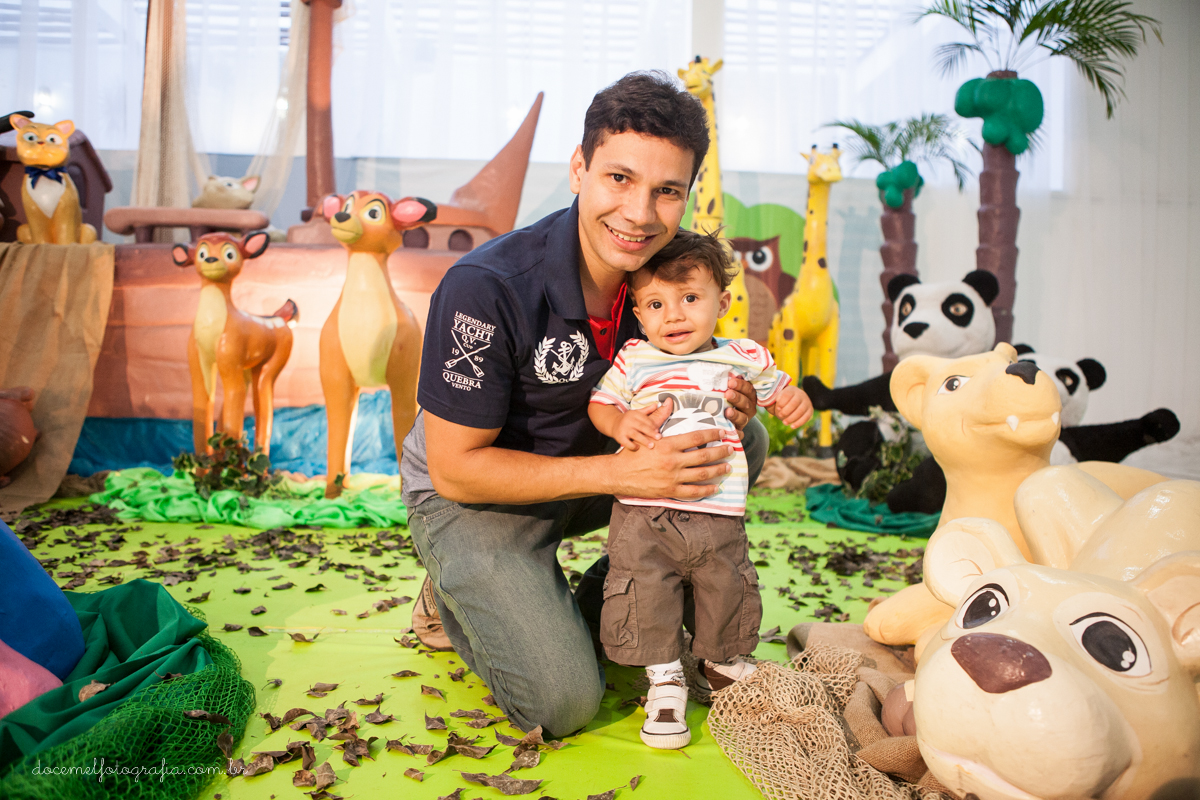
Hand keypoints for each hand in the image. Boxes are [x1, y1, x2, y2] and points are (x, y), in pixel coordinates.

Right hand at [608, 424, 733, 499]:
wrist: (618, 474)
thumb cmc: (632, 453)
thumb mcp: (646, 434)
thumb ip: (659, 419)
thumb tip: (668, 403)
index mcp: (668, 444)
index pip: (696, 437)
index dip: (712, 434)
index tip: (723, 433)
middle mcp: (673, 461)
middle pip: (704, 455)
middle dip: (720, 452)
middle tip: (730, 450)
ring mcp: (672, 477)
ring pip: (702, 474)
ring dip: (717, 470)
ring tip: (727, 467)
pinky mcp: (670, 490)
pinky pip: (693, 491)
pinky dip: (706, 490)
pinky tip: (715, 487)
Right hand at [612, 398, 668, 450]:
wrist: (614, 423)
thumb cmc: (628, 419)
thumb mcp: (637, 413)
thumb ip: (647, 410)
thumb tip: (656, 404)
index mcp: (634, 414)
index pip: (645, 419)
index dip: (652, 425)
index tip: (658, 430)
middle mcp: (628, 421)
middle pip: (641, 426)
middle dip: (650, 432)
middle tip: (658, 437)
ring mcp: (623, 429)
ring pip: (635, 435)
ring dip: (644, 440)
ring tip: (651, 445)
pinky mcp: (619, 437)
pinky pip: (627, 442)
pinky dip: (632, 446)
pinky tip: (638, 447)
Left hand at [723, 374, 756, 438]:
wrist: (721, 418)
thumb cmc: (721, 398)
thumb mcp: (723, 389)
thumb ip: (722, 382)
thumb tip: (709, 369)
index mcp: (747, 395)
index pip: (748, 388)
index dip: (741, 385)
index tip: (730, 382)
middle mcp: (748, 407)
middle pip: (746, 402)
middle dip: (737, 397)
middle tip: (728, 393)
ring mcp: (744, 420)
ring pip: (743, 418)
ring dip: (736, 414)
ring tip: (727, 411)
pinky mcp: (738, 431)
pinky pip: (739, 434)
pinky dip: (735, 433)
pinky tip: (729, 430)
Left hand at [768, 385, 812, 428]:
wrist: (792, 402)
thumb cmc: (781, 401)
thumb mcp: (776, 399)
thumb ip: (773, 401)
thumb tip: (772, 402)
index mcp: (791, 390)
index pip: (787, 394)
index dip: (782, 402)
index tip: (777, 407)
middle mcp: (800, 394)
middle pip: (794, 403)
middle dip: (786, 411)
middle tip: (780, 416)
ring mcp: (806, 402)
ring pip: (801, 410)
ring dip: (792, 418)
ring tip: (784, 422)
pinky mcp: (810, 410)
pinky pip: (806, 417)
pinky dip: (799, 422)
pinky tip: (792, 426)